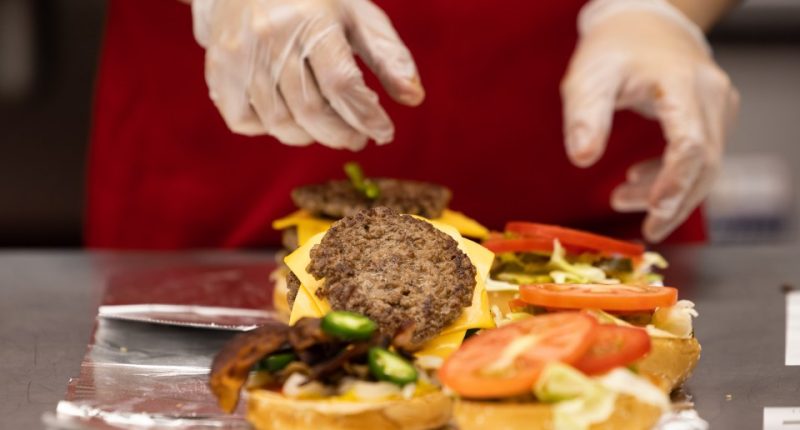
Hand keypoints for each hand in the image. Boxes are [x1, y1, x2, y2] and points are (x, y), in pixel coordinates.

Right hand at [191, 0, 423, 149]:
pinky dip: (270, 129)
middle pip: (312, 111)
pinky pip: (244, 120)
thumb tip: (414, 98)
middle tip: (359, 138)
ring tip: (328, 127)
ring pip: (280, 122)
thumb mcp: (357, 13)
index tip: (384, 133)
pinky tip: (289, 116)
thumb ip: (388, 55)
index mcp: (312, 18)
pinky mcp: (218, 69)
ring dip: (310, 136)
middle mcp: (271, 38)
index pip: (343, 85)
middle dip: (342, 134)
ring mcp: (240, 56)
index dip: (367, 117)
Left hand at [561, 0, 738, 241]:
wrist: (643, 24)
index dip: (673, 183)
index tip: (653, 212)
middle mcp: (709, 94)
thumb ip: (584, 117)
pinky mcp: (716, 115)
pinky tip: (639, 182)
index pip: (690, 143)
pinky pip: (702, 156)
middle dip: (675, 203)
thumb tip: (582, 159)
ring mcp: (719, 104)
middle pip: (706, 163)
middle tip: (646, 229)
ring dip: (671, 193)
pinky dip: (674, 177)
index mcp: (679, 84)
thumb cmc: (613, 50)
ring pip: (707, 165)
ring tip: (622, 198)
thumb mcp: (587, 78)